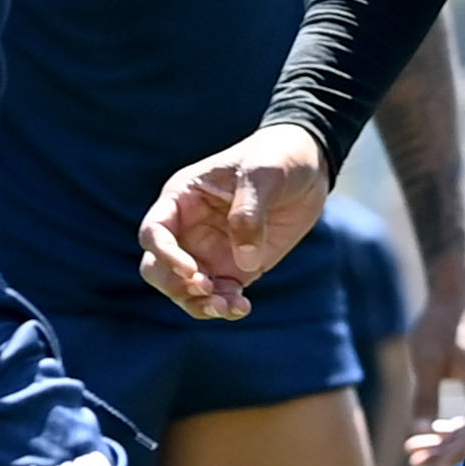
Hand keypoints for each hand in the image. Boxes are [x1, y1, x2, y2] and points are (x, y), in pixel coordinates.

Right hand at [140, 124, 326, 319]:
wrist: (309, 166)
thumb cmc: (276, 157)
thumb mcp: (263, 175)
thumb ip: (248, 214)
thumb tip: (244, 262)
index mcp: (183, 198)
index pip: (154, 232)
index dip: (165, 255)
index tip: (191, 270)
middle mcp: (189, 228)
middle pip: (158, 268)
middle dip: (175, 286)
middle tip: (207, 289)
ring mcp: (209, 251)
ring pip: (186, 290)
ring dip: (199, 305)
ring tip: (228, 306)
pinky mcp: (235, 268)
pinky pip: (220, 296)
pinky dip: (225, 307)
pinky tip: (243, 308)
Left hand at [400, 261, 464, 465]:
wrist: (452, 296)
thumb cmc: (438, 325)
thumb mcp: (425, 363)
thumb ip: (425, 399)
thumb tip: (421, 434)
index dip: (448, 453)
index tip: (422, 463)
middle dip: (442, 450)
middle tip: (414, 462)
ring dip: (443, 440)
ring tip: (414, 449)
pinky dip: (450, 426)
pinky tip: (431, 432)